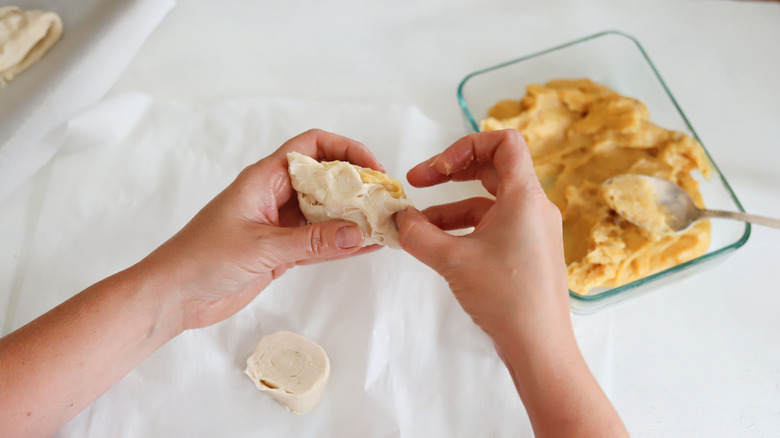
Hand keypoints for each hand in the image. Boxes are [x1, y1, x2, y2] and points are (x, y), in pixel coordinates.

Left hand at [141, 129, 382, 331]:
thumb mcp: (262, 247)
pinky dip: (341, 244)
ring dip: (353, 217)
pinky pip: (319, 242)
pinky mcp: (281, 251)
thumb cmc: (203, 258)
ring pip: (325, 213)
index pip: (311, 146)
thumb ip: (312, 241)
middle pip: (325, 179)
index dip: (344, 149)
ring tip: (384, 224)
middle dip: (356, 187)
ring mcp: (280, 225)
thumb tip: (358, 232)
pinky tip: (367, 247)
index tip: (372, 168)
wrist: (174, 296)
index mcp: (264, 179)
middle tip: (385, 200)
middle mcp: (275, 196)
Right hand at [395, 130, 627, 435]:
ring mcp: (532, 230)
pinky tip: (437, 245)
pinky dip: (465, 228)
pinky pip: (493, 226)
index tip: (436, 169)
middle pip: (493, 168)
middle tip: (417, 182)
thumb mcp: (452, 260)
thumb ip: (418, 233)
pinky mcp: (527, 252)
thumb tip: (395, 217)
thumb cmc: (505, 298)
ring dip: (450, 206)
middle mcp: (533, 207)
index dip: (465, 145)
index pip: (504, 142)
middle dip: (451, 172)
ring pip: (488, 201)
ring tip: (417, 225)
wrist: (539, 347)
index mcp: (525, 197)